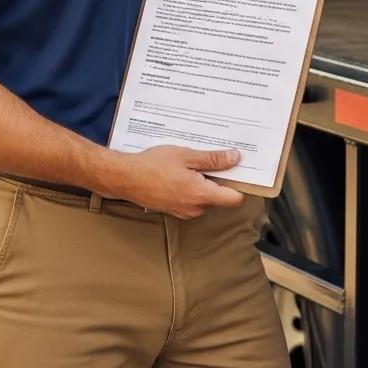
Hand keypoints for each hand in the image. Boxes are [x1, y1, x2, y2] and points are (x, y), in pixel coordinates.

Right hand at [106, 145, 245, 219]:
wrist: (126, 177)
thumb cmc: (154, 165)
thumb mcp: (186, 156)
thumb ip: (213, 160)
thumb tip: (236, 158)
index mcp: (201, 195)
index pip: (234, 199)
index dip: (241, 184)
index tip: (240, 169)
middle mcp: (196, 208)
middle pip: (219, 196)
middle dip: (218, 179)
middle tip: (210, 158)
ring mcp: (184, 212)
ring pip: (204, 197)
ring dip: (202, 182)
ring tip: (190, 163)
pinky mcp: (175, 210)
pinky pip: (191, 200)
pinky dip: (191, 187)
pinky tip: (179, 173)